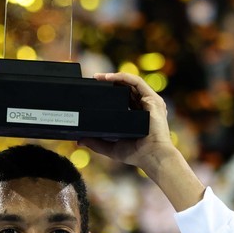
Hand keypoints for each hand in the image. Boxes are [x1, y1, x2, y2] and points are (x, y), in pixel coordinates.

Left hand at [80, 71, 203, 210]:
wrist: (152, 156)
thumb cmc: (137, 154)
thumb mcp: (111, 148)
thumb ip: (96, 144)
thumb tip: (80, 140)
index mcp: (138, 115)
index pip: (124, 98)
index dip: (110, 92)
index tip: (94, 90)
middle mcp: (145, 106)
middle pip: (126, 88)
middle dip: (110, 82)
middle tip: (94, 80)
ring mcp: (150, 102)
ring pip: (131, 82)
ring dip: (114, 77)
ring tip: (99, 77)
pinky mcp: (153, 99)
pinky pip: (137, 82)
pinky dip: (123, 77)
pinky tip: (109, 77)